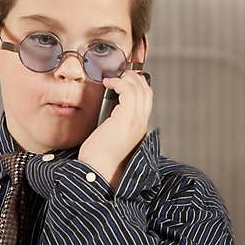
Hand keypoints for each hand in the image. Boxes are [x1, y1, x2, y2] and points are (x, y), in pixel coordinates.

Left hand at [78, 70, 152, 189]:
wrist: (98, 171)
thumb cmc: (99, 157)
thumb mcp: (110, 135)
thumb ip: (113, 121)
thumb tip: (107, 108)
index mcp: (139, 128)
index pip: (146, 99)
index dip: (137, 85)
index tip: (124, 79)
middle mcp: (141, 123)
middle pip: (146, 91)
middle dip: (134, 78)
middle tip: (118, 74)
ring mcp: (136, 120)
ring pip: (140, 88)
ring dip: (125, 78)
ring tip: (112, 79)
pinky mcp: (126, 118)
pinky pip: (128, 90)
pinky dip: (118, 82)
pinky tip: (108, 83)